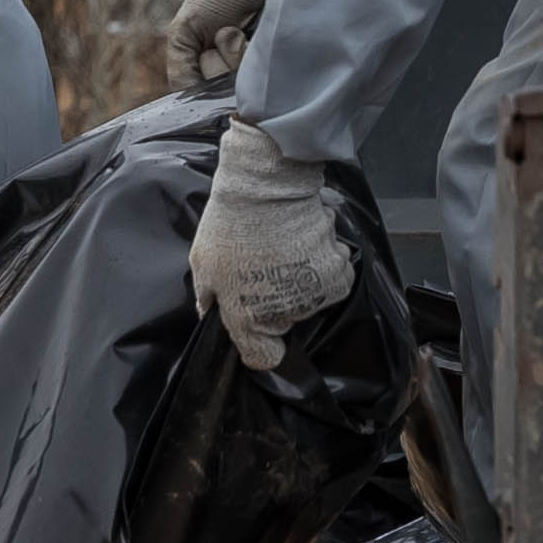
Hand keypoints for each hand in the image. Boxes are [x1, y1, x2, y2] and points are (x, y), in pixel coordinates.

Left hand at [187, 117, 357, 371]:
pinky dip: (320, 265)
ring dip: (299, 282)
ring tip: (282, 250)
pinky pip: (329, 279)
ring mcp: (318, 294)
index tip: (252, 324)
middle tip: (261, 268)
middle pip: (286, 323)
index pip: (263, 357)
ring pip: (309, 300)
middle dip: (275, 303)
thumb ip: (207, 301)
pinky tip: (303, 243)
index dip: (256, 343)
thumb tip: (211, 316)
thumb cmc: (230, 226)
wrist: (270, 185)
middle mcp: (289, 314)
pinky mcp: (341, 272)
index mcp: (251, 319)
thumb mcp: (202, 265)